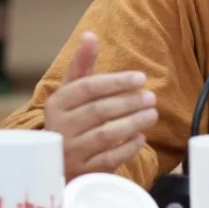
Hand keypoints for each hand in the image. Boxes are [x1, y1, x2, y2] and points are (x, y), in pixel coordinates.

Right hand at [45, 32, 157, 180]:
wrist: (56, 162)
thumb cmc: (70, 118)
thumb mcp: (71, 91)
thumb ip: (82, 65)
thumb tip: (90, 35)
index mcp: (57, 103)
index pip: (88, 88)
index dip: (116, 82)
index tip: (141, 78)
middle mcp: (60, 128)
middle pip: (99, 111)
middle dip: (129, 102)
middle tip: (152, 97)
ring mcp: (70, 152)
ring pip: (105, 135)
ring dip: (133, 123)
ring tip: (152, 114)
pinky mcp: (82, 172)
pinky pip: (108, 160)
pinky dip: (128, 148)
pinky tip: (141, 138)